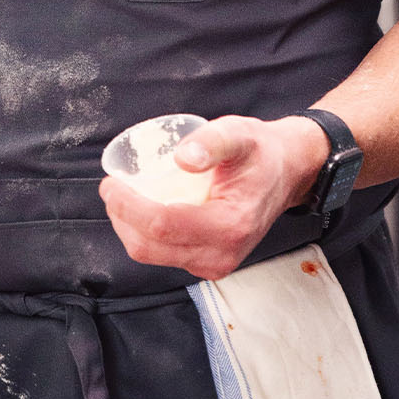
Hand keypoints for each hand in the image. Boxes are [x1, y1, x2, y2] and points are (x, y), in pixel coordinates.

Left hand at [99, 114, 325, 280]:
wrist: (286, 173)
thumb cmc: (260, 152)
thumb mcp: (239, 134)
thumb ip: (211, 142)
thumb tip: (181, 158)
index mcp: (230, 226)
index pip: (162, 226)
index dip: (128, 205)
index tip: (112, 182)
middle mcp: (222, 254)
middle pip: (149, 247)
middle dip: (122, 217)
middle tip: (112, 186)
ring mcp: (213, 264)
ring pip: (151, 254)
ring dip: (129, 226)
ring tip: (124, 193)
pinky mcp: (206, 262)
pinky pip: (161, 254)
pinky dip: (143, 233)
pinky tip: (142, 206)